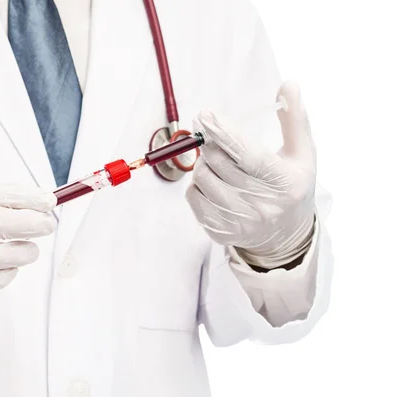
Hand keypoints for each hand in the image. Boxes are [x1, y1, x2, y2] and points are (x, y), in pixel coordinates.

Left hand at [186, 82, 315, 265]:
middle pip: (218, 164)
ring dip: (203, 162)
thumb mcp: (302, 154)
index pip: (246, 154)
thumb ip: (295, 119)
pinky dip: (197, 183)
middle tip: (210, 133)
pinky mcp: (221, 232)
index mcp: (286, 183)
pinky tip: (212, 181)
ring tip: (216, 160)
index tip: (206, 115)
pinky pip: (193, 197)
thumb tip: (288, 85)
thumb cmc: (292, 185)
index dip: (223, 132)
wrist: (285, 234)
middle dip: (210, 142)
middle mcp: (263, 207)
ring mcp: (241, 223)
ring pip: (201, 179)